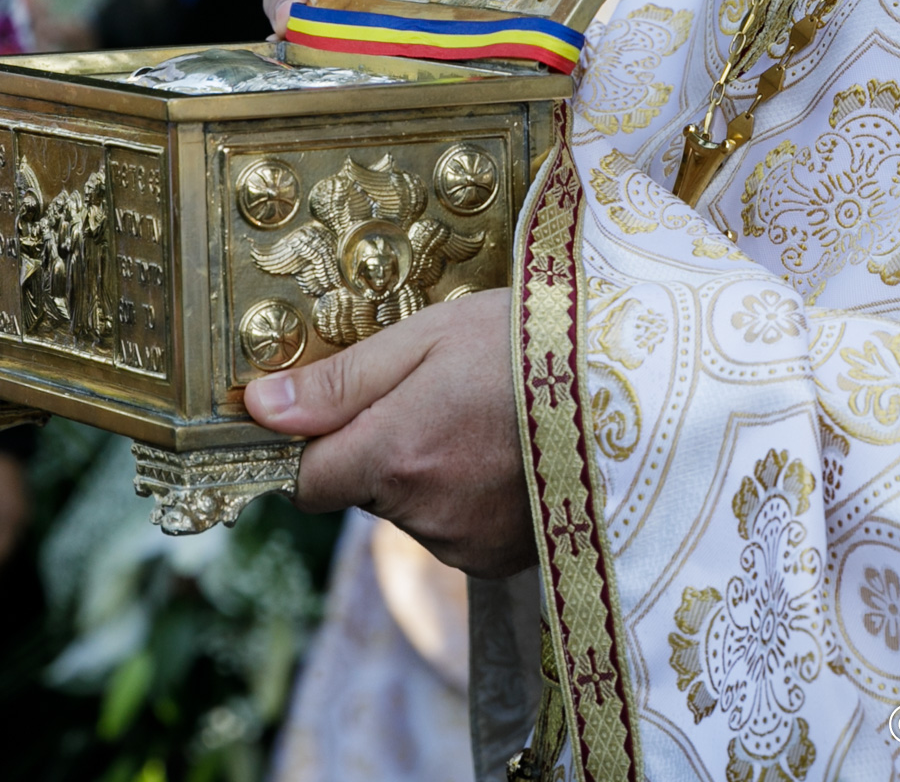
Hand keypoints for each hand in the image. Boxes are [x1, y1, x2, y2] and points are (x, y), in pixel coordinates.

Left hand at [242, 288, 534, 578]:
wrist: (639, 383)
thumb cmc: (530, 342)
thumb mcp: (427, 338)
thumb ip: (340, 382)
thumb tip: (260, 408)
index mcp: (394, 457)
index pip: (308, 482)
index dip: (317, 447)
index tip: (343, 412)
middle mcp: (423, 516)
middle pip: (365, 492)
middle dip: (383, 450)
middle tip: (440, 394)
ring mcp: (467, 545)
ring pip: (413, 512)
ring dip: (429, 476)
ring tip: (485, 420)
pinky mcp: (505, 561)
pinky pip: (457, 532)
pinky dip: (470, 500)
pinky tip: (509, 455)